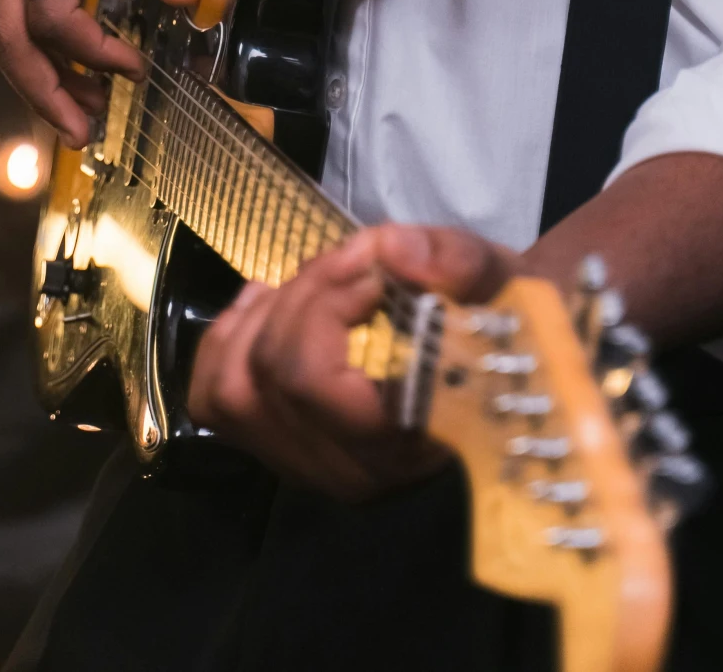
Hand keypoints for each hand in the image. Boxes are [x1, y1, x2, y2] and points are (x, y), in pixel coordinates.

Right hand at [0, 0, 217, 144]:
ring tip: (73, 114)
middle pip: (2, 33)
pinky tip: (59, 63)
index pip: (48, 13)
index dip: (88, 52)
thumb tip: (182, 0)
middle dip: (40, 90)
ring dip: (29, 74)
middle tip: (83, 134)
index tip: (134, 70)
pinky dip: (24, 42)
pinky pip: (0, 1)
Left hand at [187, 224, 515, 499]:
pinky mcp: (284, 453)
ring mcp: (312, 469)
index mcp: (410, 440)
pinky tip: (268, 306)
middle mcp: (355, 473)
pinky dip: (229, 343)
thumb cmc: (505, 322)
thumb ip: (458, 263)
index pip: (315, 382)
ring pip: (233, 390)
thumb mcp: (505, 281)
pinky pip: (215, 401)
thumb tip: (392, 250)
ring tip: (312, 280)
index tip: (371, 259)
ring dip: (262, 317)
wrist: (506, 359)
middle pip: (272, 375)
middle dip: (302, 292)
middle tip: (351, 257)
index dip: (324, 303)